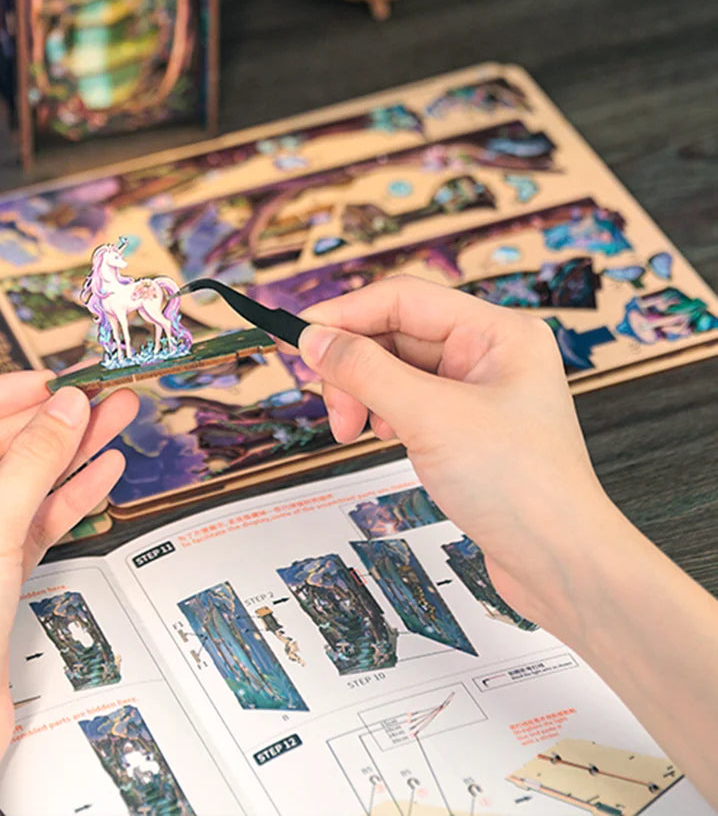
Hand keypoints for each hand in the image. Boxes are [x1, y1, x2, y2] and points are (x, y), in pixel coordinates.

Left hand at [0, 372, 137, 815]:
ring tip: (114, 419)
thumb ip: (31, 461)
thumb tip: (66, 408)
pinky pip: (36, 515)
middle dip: (47, 423)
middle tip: (96, 398)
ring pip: (21, 479)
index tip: (43, 384)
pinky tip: (102, 468)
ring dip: (69, 451)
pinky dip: (70, 493)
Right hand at [302, 276, 717, 807]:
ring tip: (356, 432)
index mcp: (497, 332)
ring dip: (364, 394)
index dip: (347, 315)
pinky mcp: (467, 426)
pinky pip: (408, 400)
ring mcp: (478, 391)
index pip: (403, 299)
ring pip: (396, 369)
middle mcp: (489, 353)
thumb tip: (313, 338)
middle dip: (355, 368)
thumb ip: (365, 371)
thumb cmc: (519, 486)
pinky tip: (382, 437)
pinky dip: (383, 414)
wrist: (560, 563)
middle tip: (335, 410)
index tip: (301, 340)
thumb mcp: (429, 418)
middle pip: (395, 334)